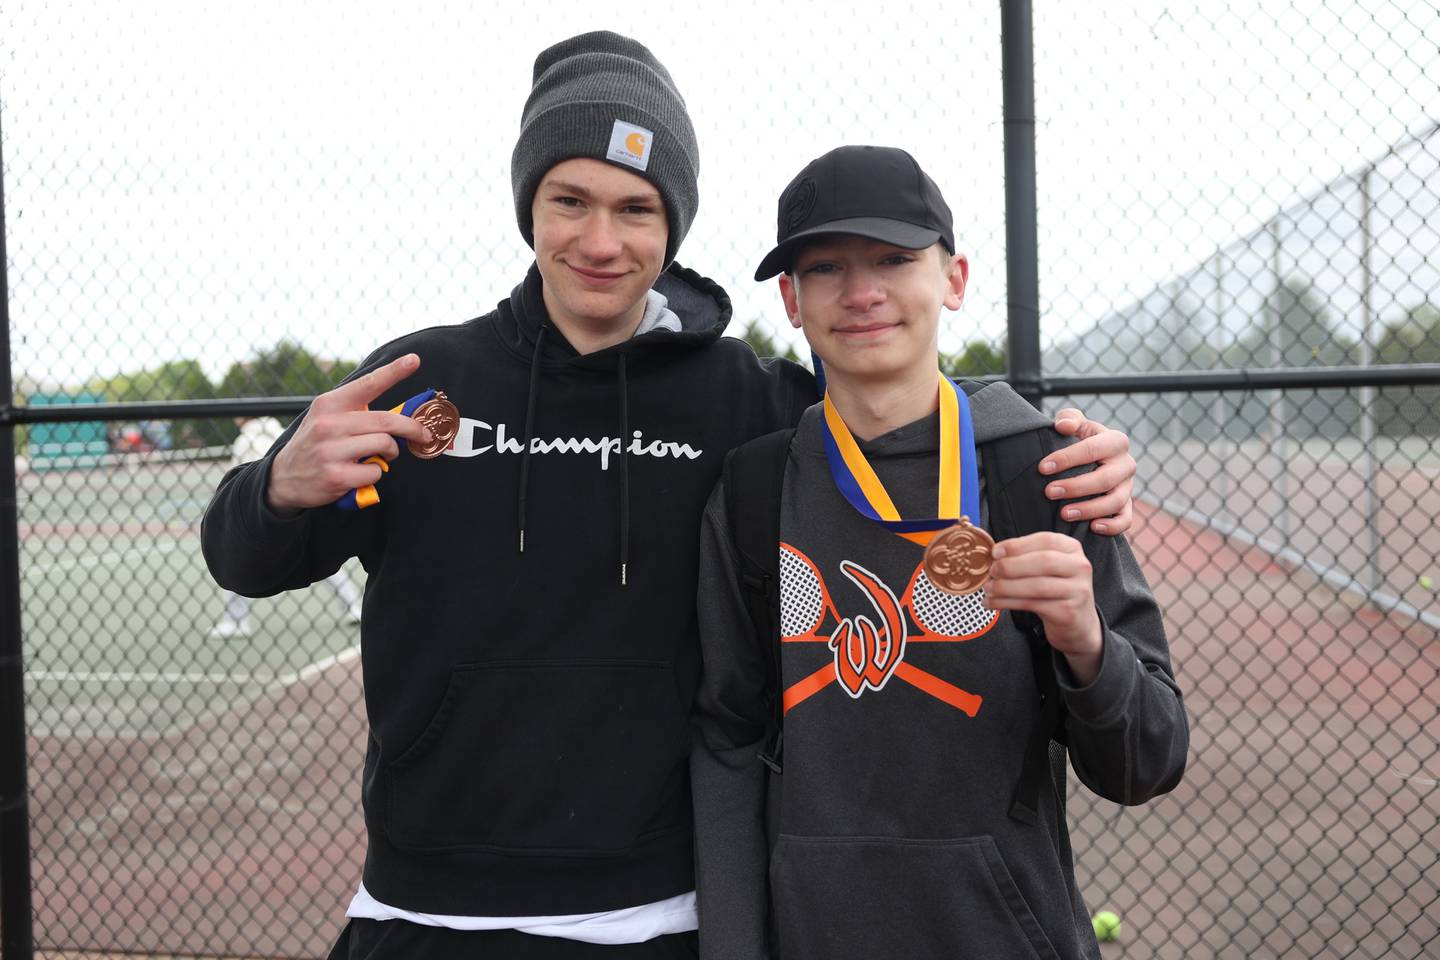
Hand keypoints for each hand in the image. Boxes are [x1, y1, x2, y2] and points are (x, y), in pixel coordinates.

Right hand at [266, 354, 431, 514]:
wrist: (283, 478)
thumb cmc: (316, 444)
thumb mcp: (327, 418)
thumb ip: (356, 411)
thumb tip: (400, 413)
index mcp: (329, 404)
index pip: (367, 383)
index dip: (394, 371)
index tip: (414, 359)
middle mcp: (329, 424)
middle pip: (387, 421)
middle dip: (412, 428)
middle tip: (422, 434)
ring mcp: (331, 451)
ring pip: (385, 444)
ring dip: (390, 452)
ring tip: (380, 455)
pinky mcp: (336, 476)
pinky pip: (375, 471)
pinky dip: (375, 473)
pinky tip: (361, 472)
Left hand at [985, 532, 1101, 684]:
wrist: (1078, 623)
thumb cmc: (1057, 590)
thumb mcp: (1050, 568)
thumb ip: (1027, 556)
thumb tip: (996, 555)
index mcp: (1072, 549)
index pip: (1046, 540)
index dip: (1017, 545)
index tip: (996, 552)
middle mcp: (1079, 567)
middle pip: (1043, 561)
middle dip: (1011, 566)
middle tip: (992, 571)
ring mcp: (1077, 590)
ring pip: (1036, 585)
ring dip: (1006, 587)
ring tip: (989, 588)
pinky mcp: (1068, 612)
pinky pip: (1032, 604)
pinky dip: (1007, 603)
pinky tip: (993, 602)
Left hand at [1043, 408, 1134, 535]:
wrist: (1091, 458)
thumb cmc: (1078, 439)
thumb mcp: (1073, 423)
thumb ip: (1069, 419)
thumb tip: (1063, 426)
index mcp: (1115, 441)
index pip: (1092, 449)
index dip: (1066, 458)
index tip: (1042, 468)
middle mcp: (1126, 464)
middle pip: (1105, 479)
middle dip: (1076, 487)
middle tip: (1049, 492)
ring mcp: (1128, 487)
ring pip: (1116, 502)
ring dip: (1090, 510)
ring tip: (1064, 514)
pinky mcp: (1126, 506)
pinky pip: (1126, 520)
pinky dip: (1112, 526)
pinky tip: (1092, 527)